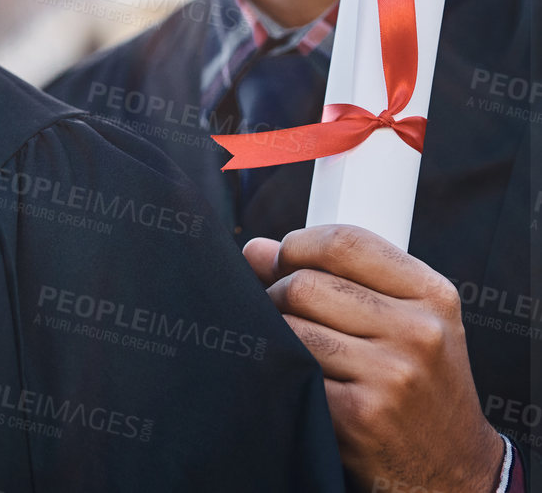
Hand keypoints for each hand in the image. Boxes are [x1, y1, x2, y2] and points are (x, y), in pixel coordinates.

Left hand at [245, 225, 504, 492]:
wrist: (454, 470)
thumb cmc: (420, 384)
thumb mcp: (405, 321)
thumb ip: (339, 276)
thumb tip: (255, 248)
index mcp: (433, 296)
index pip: (346, 241)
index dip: (297, 245)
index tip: (280, 260)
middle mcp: (419, 332)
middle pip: (305, 283)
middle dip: (275, 293)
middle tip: (277, 311)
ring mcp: (392, 374)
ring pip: (290, 326)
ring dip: (274, 333)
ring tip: (290, 347)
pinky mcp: (361, 413)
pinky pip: (293, 370)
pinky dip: (284, 371)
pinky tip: (300, 381)